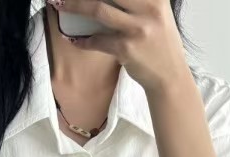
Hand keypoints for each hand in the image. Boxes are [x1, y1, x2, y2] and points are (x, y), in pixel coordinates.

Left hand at [50, 0, 190, 93]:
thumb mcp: (155, 14)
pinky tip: (74, 39)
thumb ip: (136, 2)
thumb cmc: (159, 44)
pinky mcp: (126, 49)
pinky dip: (83, 40)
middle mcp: (148, 8)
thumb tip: (103, 0)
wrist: (169, 76)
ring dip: (75, 7)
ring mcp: (137, 28)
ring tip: (60, 5)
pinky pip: (98, 40)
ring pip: (99, 10)